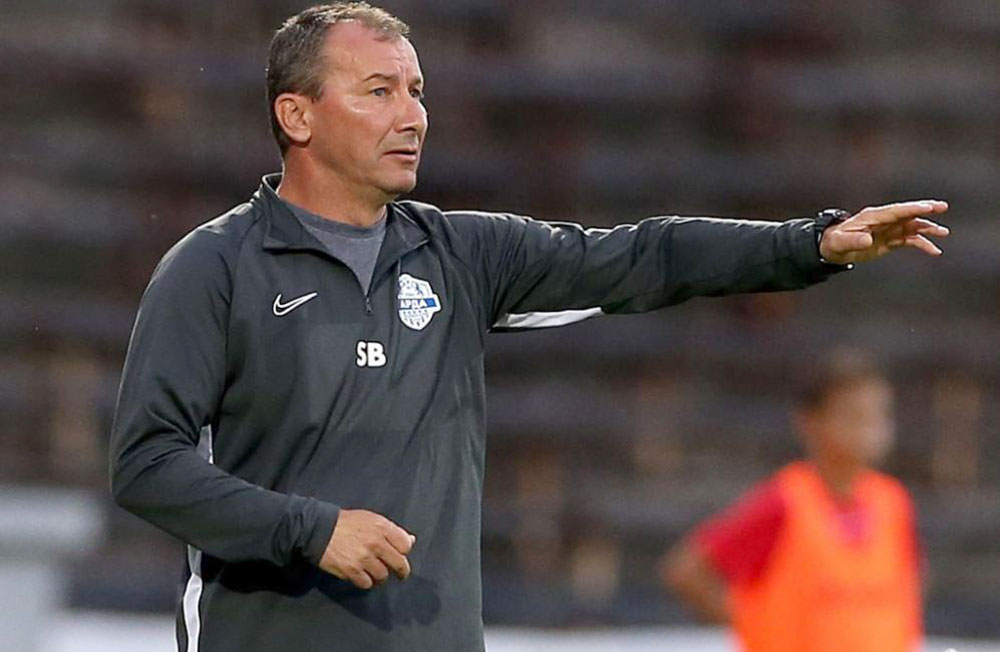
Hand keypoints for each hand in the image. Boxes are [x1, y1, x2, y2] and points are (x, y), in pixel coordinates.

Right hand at [319, 508, 415, 588]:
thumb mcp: (371, 519)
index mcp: (382, 527)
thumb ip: (392, 530)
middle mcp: (376, 543)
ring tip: (374, 572)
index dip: (404, 552)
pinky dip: (366, 581)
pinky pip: (367, 583)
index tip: (400, 555)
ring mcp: (364, 558)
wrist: (319, 529)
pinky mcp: (352, 571)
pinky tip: (362, 575)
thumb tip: (411, 541)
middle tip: (400, 574)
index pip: (405, 546)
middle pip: (399, 564)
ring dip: (380, 576)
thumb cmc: (346, 523)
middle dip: (401, 571)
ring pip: (383, 576)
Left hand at [818, 200, 949, 264]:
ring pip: (912, 227)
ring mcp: (889, 230)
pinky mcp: (891, 240)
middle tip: (942, 207)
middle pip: (908, 214)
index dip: (912, 208)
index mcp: (873, 217)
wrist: (833, 249)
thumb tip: (867, 240)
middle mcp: (884, 221)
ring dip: (927, 229)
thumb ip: (854, 240)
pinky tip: (934, 251)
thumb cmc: (835, 242)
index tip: (927, 207)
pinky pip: (910, 241)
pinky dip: (922, 244)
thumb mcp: (841, 242)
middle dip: (925, 210)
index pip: (896, 211)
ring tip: (943, 233)